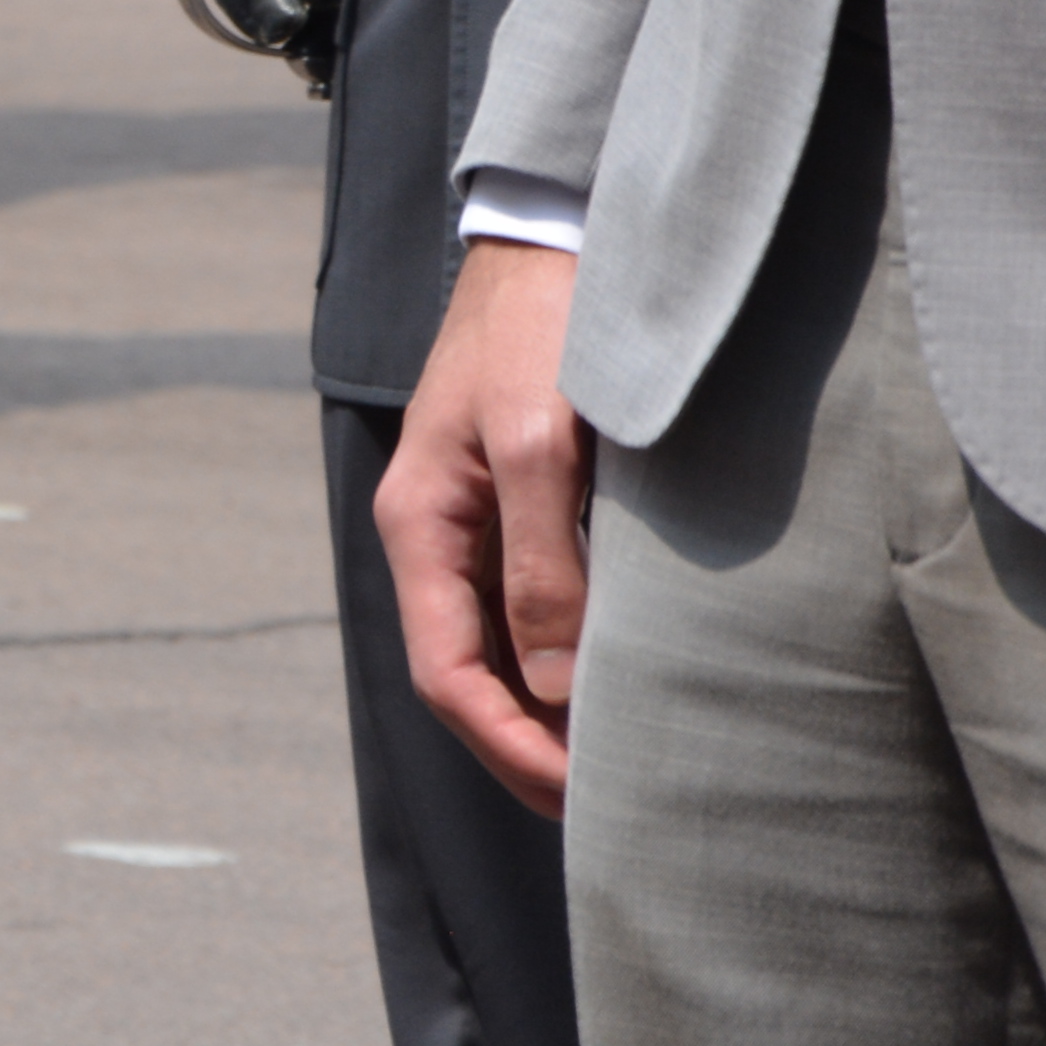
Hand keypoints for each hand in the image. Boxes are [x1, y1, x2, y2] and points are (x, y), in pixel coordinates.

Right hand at [377, 238, 589, 817]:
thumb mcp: (542, 444)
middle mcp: (439, 535)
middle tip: (614, 807)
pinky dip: (567, 659)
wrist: (555, 239)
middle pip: (468, 676)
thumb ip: (546, 566)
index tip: (586, 799)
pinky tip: (620, 678)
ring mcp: (476, 521)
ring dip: (550, 711)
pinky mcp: (518, 504)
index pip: (448, 676)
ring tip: (623, 761)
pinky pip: (530, 606)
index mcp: (422, 526)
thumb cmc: (542, 332)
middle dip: (531, 750)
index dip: (512, 749)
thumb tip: (557, 689)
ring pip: (500, 647)